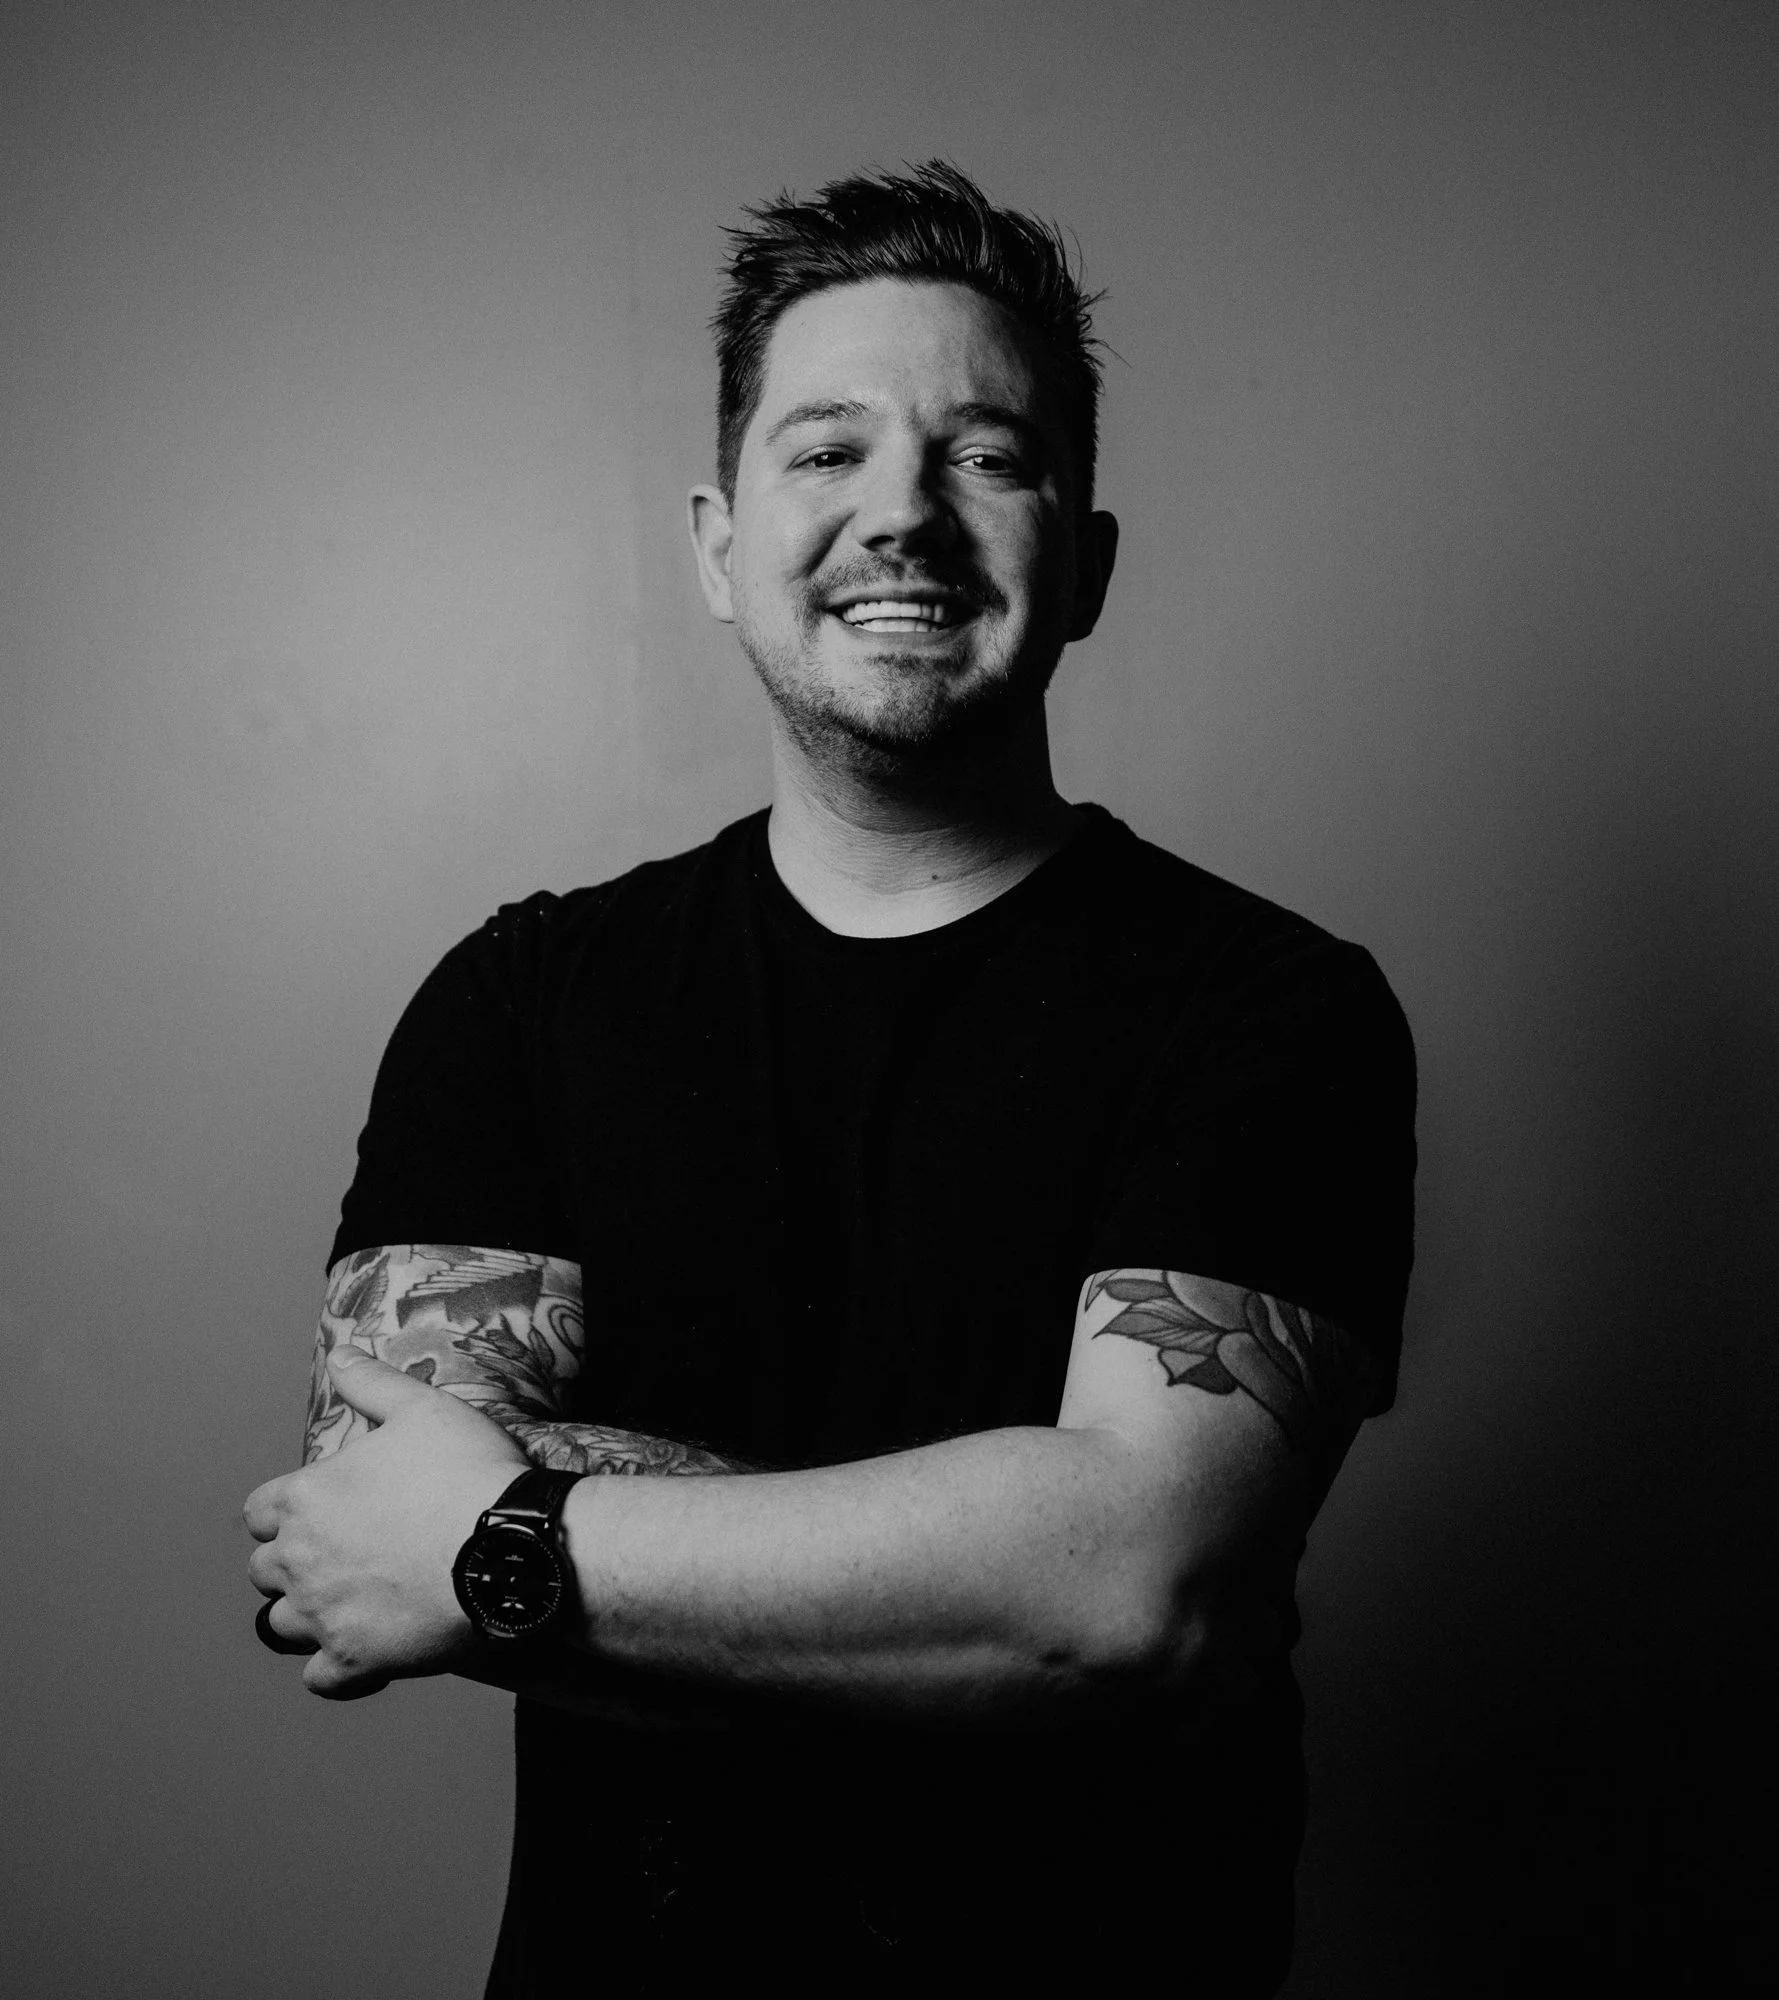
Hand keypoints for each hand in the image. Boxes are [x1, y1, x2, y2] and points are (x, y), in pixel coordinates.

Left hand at [244, 1347, 527, 1698]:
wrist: (511, 1545)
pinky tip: (368, 1652)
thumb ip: (372, 1383)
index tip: (322, 1512)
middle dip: (294, 1563)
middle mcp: (301, 1559)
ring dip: (309, 1615)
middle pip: (264, 1571)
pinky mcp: (355, 1659)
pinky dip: (337, 1668)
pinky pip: (320, 1678)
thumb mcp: (423, 1408)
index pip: (258, 1512)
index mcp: (307, 1498)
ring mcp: (324, 1614)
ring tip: (351, 1604)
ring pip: (283, 1625)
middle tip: (343, 1556)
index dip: (287, 1512)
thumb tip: (338, 1355)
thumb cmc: (467, 1472)